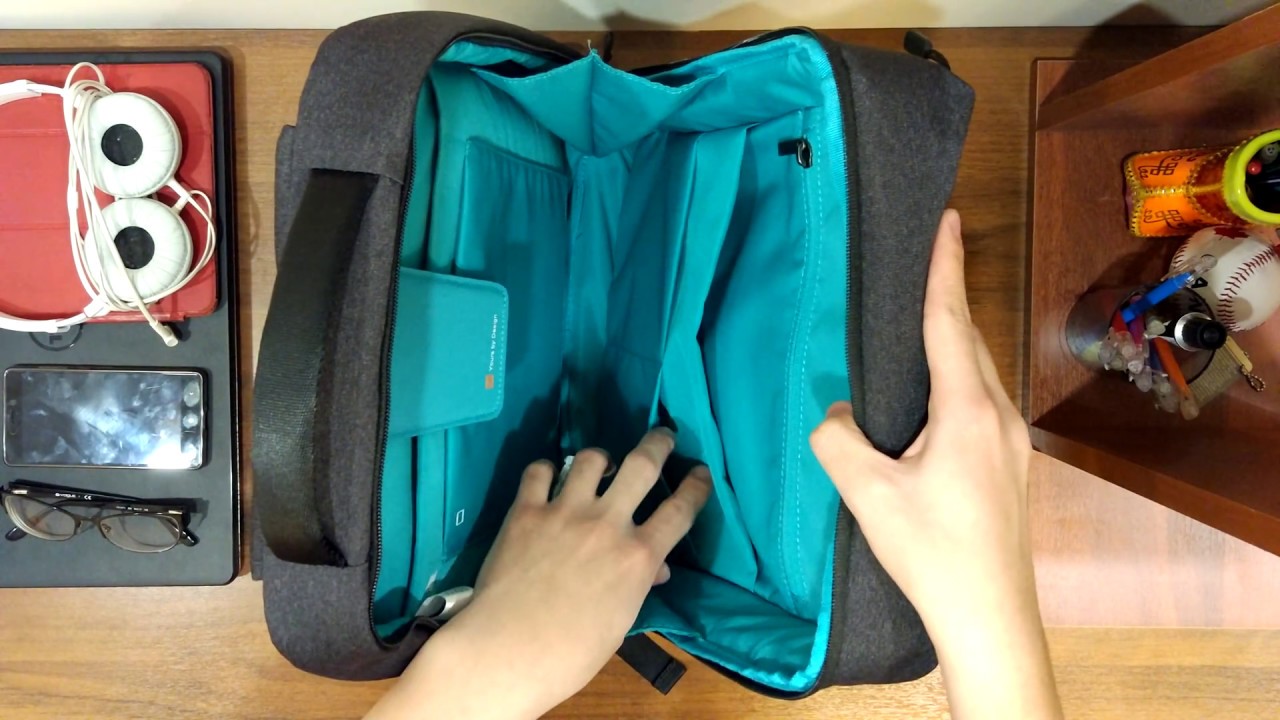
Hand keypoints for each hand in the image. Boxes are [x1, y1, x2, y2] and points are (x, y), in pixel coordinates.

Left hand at [366, 429, 711, 719]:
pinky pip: (540, 471)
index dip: (695, 486)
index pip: (680, 510)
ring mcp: (565, 513)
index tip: (700, 472)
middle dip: (659, 442)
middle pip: (642, 464)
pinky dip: (547, 471)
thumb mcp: (619, 622)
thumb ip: (638, 585)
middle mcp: (607, 524)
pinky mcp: (526, 511)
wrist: (508, 651)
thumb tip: (655, 569)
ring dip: (600, 458)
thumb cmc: (572, 653)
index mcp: (639, 557)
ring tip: (599, 464)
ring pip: (591, 459)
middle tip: (663, 435)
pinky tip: (548, 478)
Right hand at [810, 210, 1060, 718]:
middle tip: (925, 261)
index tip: (948, 219)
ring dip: (951, 342)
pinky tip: (933, 400)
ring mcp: (1012, 442)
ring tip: (919, 325)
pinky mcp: (1010, 467)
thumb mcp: (867, 493)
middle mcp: (998, 414)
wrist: (989, 616)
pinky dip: (956, 380)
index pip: (949, 321)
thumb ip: (838, 439)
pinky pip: (981, 401)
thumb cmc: (932, 551)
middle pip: (968, 340)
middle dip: (946, 297)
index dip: (945, 267)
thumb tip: (837, 414)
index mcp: (967, 409)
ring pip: (978, 373)